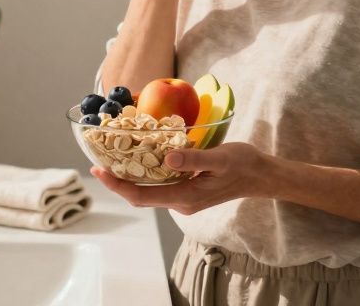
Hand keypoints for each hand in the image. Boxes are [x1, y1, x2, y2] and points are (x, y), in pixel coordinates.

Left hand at [90, 143, 268, 215]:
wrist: (261, 176)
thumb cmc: (243, 164)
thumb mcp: (219, 158)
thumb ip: (193, 159)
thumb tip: (166, 157)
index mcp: (185, 197)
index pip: (141, 196)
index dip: (117, 185)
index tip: (99, 171)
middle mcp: (181, 202)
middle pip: (140, 195)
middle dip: (118, 180)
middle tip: (98, 161)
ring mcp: (184, 198)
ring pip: (149, 190)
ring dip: (130, 177)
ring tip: (113, 157)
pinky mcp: (188, 190)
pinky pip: (160, 184)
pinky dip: (146, 173)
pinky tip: (140, 156)